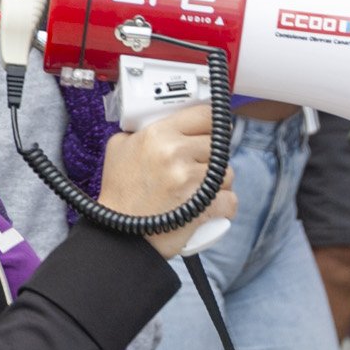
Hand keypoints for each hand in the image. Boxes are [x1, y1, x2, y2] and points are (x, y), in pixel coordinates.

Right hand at [96, 103, 238, 257]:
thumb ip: (142, 130)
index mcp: (158, 134)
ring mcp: (190, 180)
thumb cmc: (119, 194)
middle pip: (218, 144)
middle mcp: (176, 153)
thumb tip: (163, 121)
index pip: (204, 114)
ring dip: (218, 182)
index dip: (212, 122)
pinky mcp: (203, 206)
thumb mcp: (119, 148)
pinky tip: (210, 208)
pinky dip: (224, 207)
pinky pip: (230, 200)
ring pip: (227, 172)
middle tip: (199, 166)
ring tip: (200, 190)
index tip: (213, 130)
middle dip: (212, 156)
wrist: (118, 235)